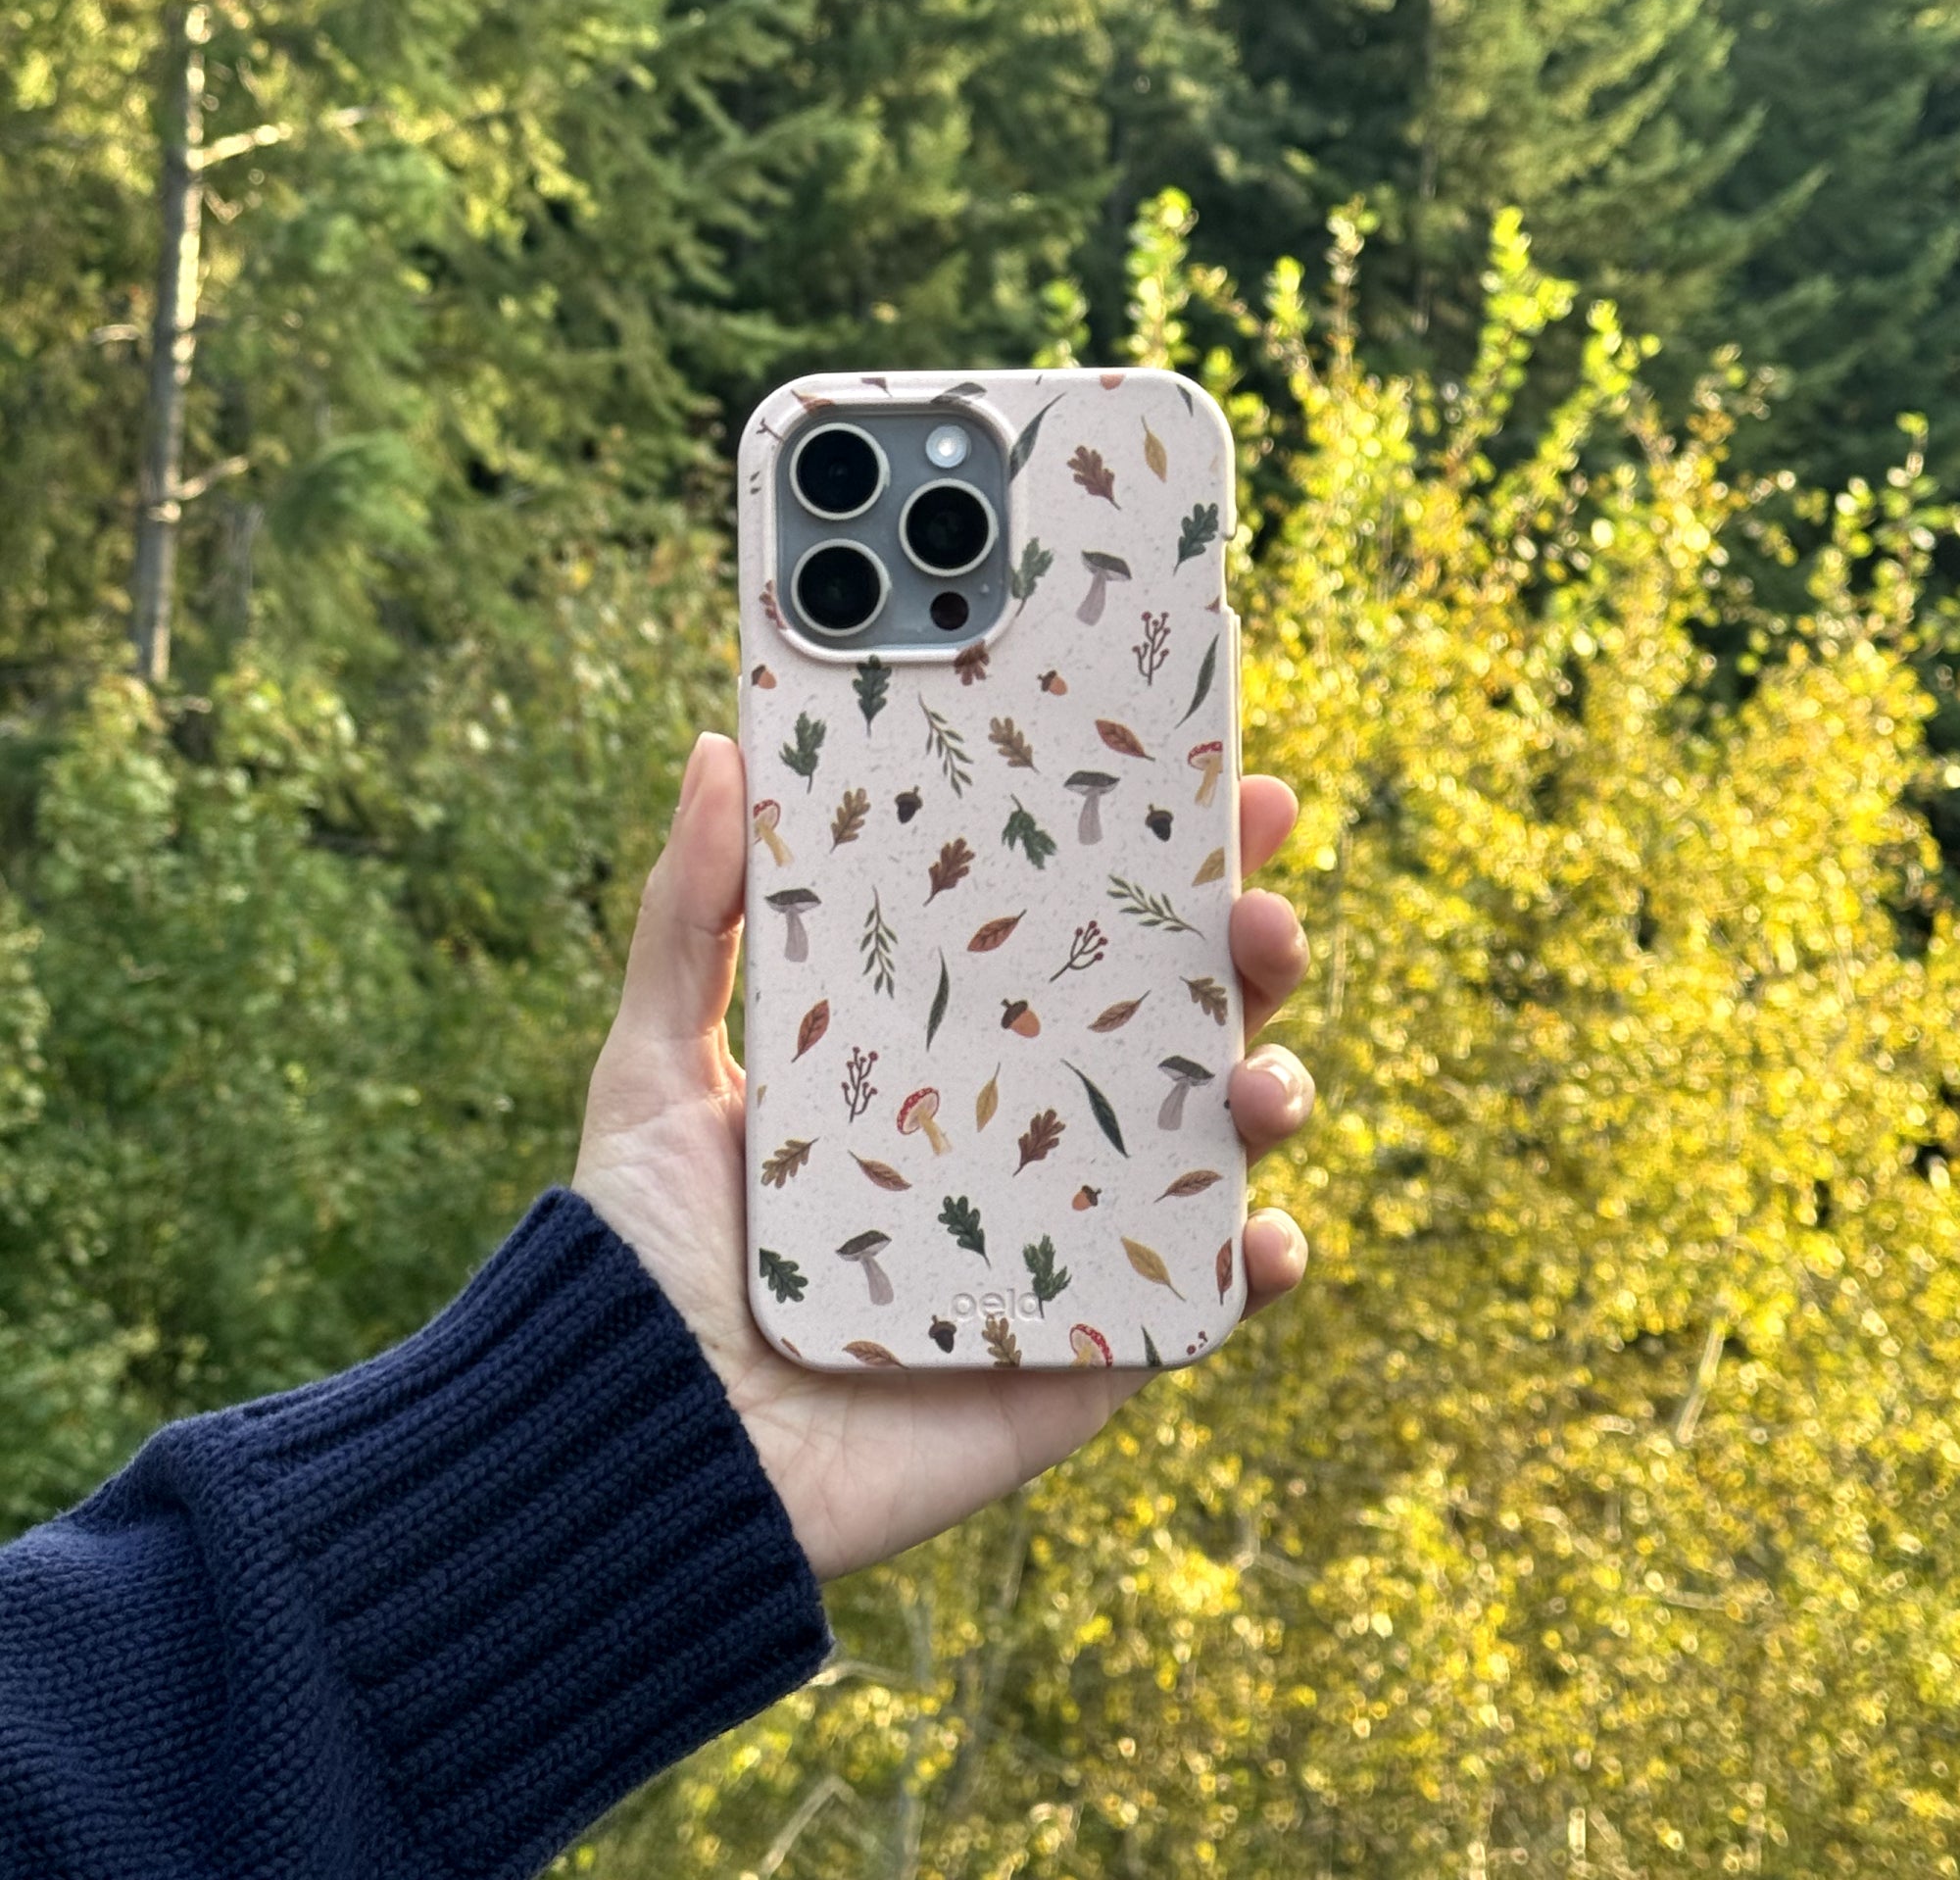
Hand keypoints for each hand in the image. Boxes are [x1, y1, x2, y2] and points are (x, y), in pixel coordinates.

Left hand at [574, 733, 1314, 1581]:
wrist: (641, 1439)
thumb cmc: (646, 1244)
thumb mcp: (657, 1059)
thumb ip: (690, 914)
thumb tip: (722, 750)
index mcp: (943, 1050)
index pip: (1073, 937)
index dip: (1155, 863)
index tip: (1217, 783)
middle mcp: (1022, 1133)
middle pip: (1171, 1027)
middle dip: (1243, 955)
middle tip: (1258, 908)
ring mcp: (1065, 1242)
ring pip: (1213, 1150)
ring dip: (1273, 1095)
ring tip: (1263, 1076)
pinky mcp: (1084, 1354)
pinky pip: (1204, 1306)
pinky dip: (1261, 1268)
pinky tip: (1268, 1236)